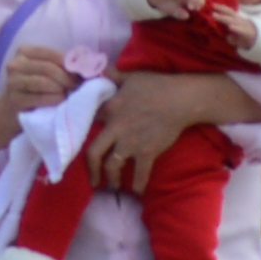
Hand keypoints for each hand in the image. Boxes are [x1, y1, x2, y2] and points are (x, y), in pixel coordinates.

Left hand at [81, 68, 237, 190]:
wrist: (180, 99)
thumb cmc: (156, 85)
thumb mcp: (129, 76)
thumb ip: (111, 75)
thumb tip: (97, 69)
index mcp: (109, 109)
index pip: (88, 123)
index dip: (84, 133)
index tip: (80, 143)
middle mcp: (116, 129)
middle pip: (93, 154)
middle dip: (91, 169)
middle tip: (92, 178)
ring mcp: (131, 143)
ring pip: (112, 167)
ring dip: (111, 179)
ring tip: (112, 185)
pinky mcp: (147, 152)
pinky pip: (139, 174)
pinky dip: (137, 184)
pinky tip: (136, 190)